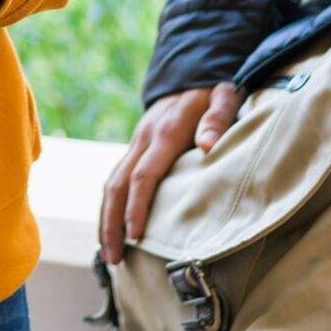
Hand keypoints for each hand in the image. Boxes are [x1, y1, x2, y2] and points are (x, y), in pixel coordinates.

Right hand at [98, 84, 240, 264]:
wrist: (192, 71)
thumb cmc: (214, 92)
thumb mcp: (224, 98)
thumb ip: (218, 119)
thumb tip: (208, 145)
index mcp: (165, 132)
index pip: (144, 176)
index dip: (137, 207)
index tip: (136, 236)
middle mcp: (143, 139)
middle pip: (118, 186)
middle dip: (112, 224)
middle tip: (113, 259)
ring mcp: (135, 143)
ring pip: (111, 184)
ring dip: (106, 220)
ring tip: (109, 255)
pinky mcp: (135, 148)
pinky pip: (116, 180)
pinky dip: (110, 207)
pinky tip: (112, 230)